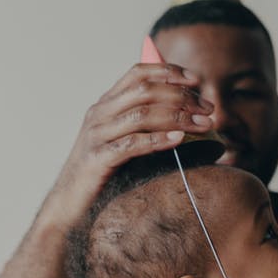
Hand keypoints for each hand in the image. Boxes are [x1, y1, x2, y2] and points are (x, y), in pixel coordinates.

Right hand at [41, 63, 214, 228]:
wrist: (68, 206)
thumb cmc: (102, 174)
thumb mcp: (122, 141)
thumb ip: (144, 126)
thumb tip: (186, 119)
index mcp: (106, 105)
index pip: (138, 74)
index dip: (168, 72)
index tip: (196, 80)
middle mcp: (99, 114)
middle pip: (145, 91)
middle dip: (182, 96)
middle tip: (208, 109)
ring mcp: (96, 135)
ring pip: (142, 114)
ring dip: (178, 116)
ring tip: (204, 125)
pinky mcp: (96, 159)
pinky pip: (131, 144)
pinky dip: (158, 139)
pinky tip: (179, 139)